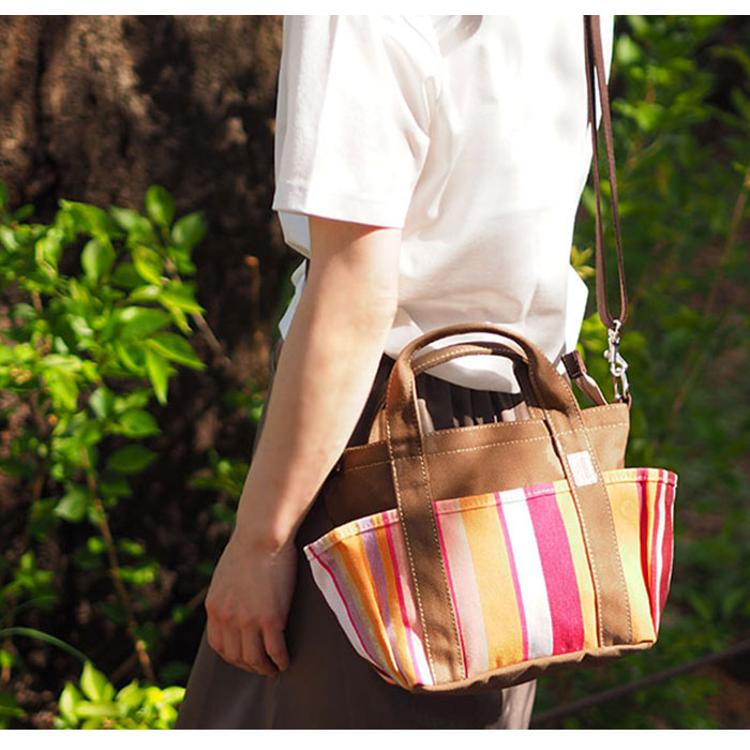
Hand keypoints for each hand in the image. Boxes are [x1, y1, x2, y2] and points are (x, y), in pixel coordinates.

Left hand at [204, 531, 296, 675]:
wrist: (262, 534)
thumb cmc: (250, 546)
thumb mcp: (227, 574)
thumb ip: (228, 594)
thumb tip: (235, 603)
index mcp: (215, 607)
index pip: (219, 646)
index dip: (232, 656)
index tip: (244, 657)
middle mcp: (228, 618)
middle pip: (236, 656)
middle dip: (249, 666)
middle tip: (262, 667)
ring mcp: (248, 620)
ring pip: (255, 658)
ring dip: (265, 668)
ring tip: (274, 668)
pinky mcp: (271, 618)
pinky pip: (275, 650)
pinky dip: (281, 660)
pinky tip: (286, 660)